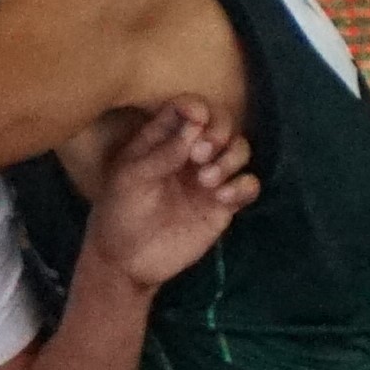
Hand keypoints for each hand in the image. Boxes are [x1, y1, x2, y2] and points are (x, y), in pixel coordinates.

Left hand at [87, 101, 256, 288]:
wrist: (128, 262)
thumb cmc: (120, 213)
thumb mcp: (131, 178)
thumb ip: (163, 151)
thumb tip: (195, 127)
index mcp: (163, 140)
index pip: (187, 109)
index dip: (197, 108)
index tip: (197, 120)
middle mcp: (190, 153)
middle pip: (222, 123)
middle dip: (218, 131)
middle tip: (200, 154)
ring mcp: (209, 178)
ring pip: (239, 149)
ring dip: (231, 157)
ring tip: (207, 180)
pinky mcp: (223, 205)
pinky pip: (248, 185)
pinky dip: (244, 185)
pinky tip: (223, 197)